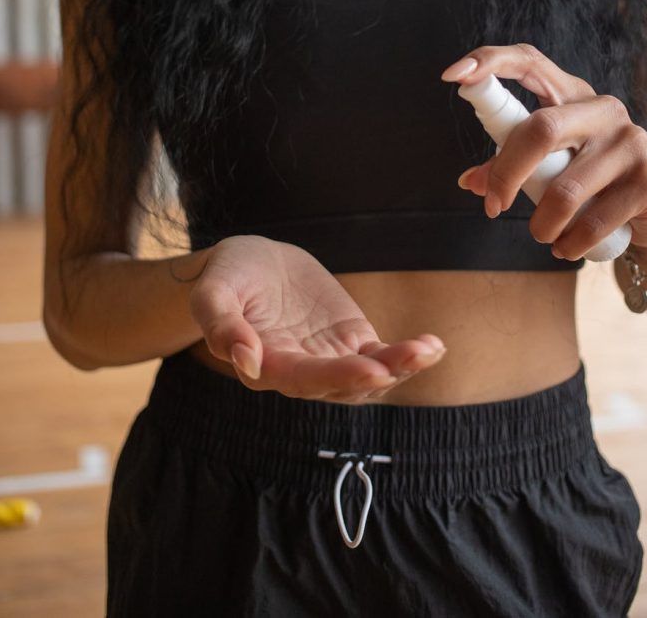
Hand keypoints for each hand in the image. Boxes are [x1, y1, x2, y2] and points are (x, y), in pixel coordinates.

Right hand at [189, 234, 446, 402]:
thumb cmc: (228, 276)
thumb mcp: (212, 291)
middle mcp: (299, 374)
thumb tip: (244, 360)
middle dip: (377, 374)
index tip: (369, 368)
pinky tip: (434, 346)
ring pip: (368, 376)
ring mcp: (329, 360)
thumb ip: (220, 323)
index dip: (335, 376)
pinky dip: (408, 356)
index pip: (301, 378)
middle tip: (408, 358)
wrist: (254, 264)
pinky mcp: (351, 342)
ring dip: (400, 368)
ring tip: (428, 349)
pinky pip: (382, 356)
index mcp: (264, 367)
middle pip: (341, 383)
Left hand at [441, 42, 646, 262]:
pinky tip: (565, 248)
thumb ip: (511, 166)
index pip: (529, 61)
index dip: (489, 62)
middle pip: (541, 129)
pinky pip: (594, 220)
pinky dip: (570, 243)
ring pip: (565, 188)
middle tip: (492, 207)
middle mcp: (602, 108)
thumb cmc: (591, 176)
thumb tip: (470, 182)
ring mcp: (630, 141)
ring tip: (540, 236)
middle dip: (507, 174)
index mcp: (571, 94)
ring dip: (541, 224)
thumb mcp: (551, 163)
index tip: (452, 76)